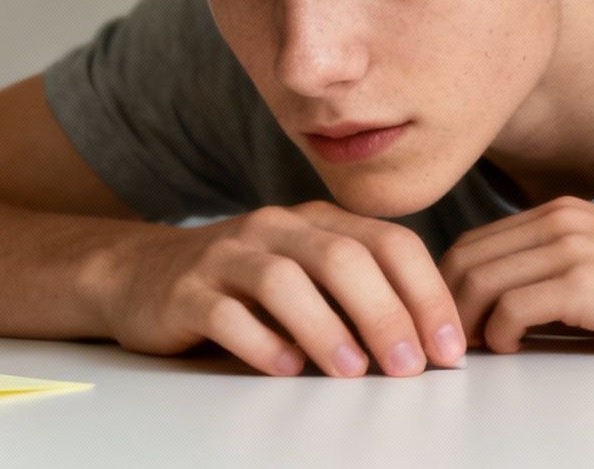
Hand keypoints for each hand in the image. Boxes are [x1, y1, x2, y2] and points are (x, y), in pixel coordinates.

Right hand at [96, 201, 464, 377]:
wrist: (143, 275)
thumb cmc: (245, 285)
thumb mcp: (309, 275)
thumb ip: (360, 294)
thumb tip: (431, 345)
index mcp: (319, 220)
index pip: (390, 243)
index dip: (427, 294)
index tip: (450, 348)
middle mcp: (277, 227)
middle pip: (344, 258)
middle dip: (386, 314)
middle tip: (410, 367)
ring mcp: (228, 255)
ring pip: (285, 281)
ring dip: (327, 329)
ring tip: (353, 372)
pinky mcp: (185, 292)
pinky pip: (226, 314)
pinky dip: (261, 344)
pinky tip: (286, 370)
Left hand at [438, 196, 593, 355]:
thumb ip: (565, 270)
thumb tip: (515, 310)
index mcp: (563, 213)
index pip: (477, 242)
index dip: (452, 285)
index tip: (452, 322)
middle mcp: (560, 221)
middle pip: (465, 258)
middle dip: (443, 304)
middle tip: (448, 345)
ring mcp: (571, 248)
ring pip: (479, 280)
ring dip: (464, 323)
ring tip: (472, 354)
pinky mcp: (585, 283)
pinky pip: (510, 307)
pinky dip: (498, 334)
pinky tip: (511, 349)